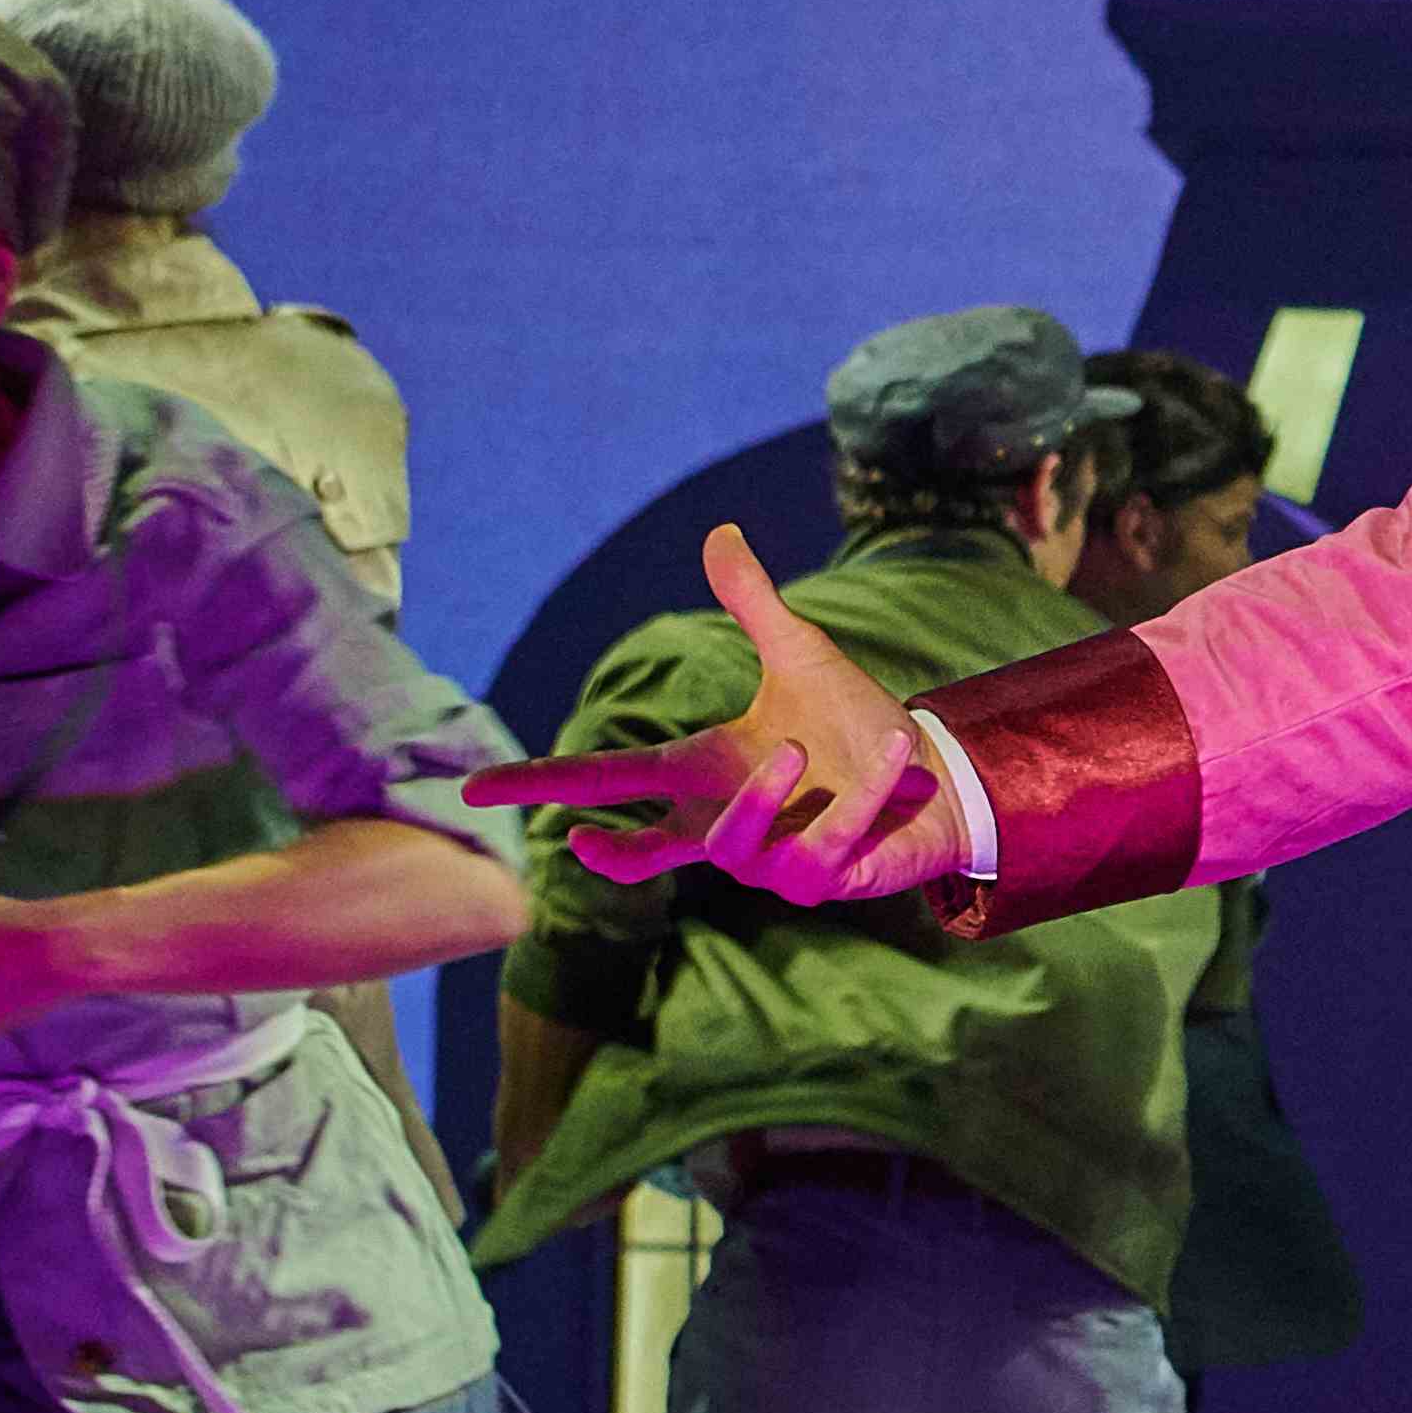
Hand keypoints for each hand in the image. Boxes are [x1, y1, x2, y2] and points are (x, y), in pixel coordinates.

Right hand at [461, 525, 958, 903]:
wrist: (935, 772)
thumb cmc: (856, 723)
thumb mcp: (801, 655)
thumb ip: (754, 603)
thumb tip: (720, 531)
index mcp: (702, 772)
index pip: (606, 779)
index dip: (540, 784)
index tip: (476, 790)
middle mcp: (724, 824)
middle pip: (641, 852)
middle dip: (608, 850)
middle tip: (578, 835)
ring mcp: (768, 862)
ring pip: (729, 846)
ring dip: (758, 799)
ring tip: (799, 751)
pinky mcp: (821, 881)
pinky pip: (818, 847)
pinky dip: (856, 798)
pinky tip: (891, 755)